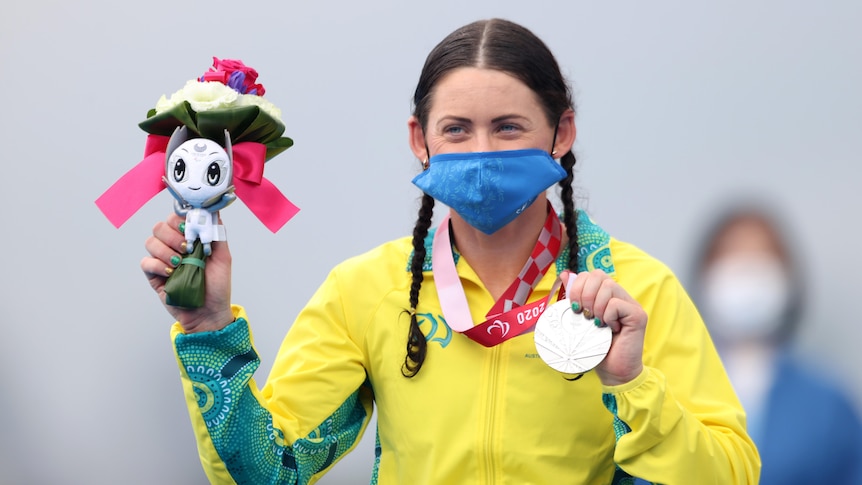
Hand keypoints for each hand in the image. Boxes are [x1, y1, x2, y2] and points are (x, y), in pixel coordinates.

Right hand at [141, 213, 233, 332]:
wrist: (209, 312)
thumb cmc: (217, 286)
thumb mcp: (223, 257)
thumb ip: (217, 233)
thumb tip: (214, 210)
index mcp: (189, 239)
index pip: (176, 218)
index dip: (180, 219)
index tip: (189, 228)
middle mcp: (173, 246)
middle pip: (160, 226)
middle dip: (172, 235)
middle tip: (186, 248)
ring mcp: (162, 260)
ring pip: (150, 241)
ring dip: (166, 250)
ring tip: (180, 262)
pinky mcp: (154, 275)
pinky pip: (146, 262)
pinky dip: (158, 264)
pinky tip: (171, 272)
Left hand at [563, 270, 645, 385]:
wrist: (613, 372)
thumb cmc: (597, 349)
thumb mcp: (581, 320)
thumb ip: (576, 298)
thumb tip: (564, 275)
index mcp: (607, 296)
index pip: (592, 274)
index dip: (578, 286)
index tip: (574, 306)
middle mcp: (621, 297)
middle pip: (599, 275)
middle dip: (585, 294)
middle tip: (584, 315)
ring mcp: (631, 305)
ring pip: (609, 286)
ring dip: (596, 306)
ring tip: (597, 323)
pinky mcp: (638, 315)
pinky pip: (616, 304)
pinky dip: (607, 316)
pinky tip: (609, 329)